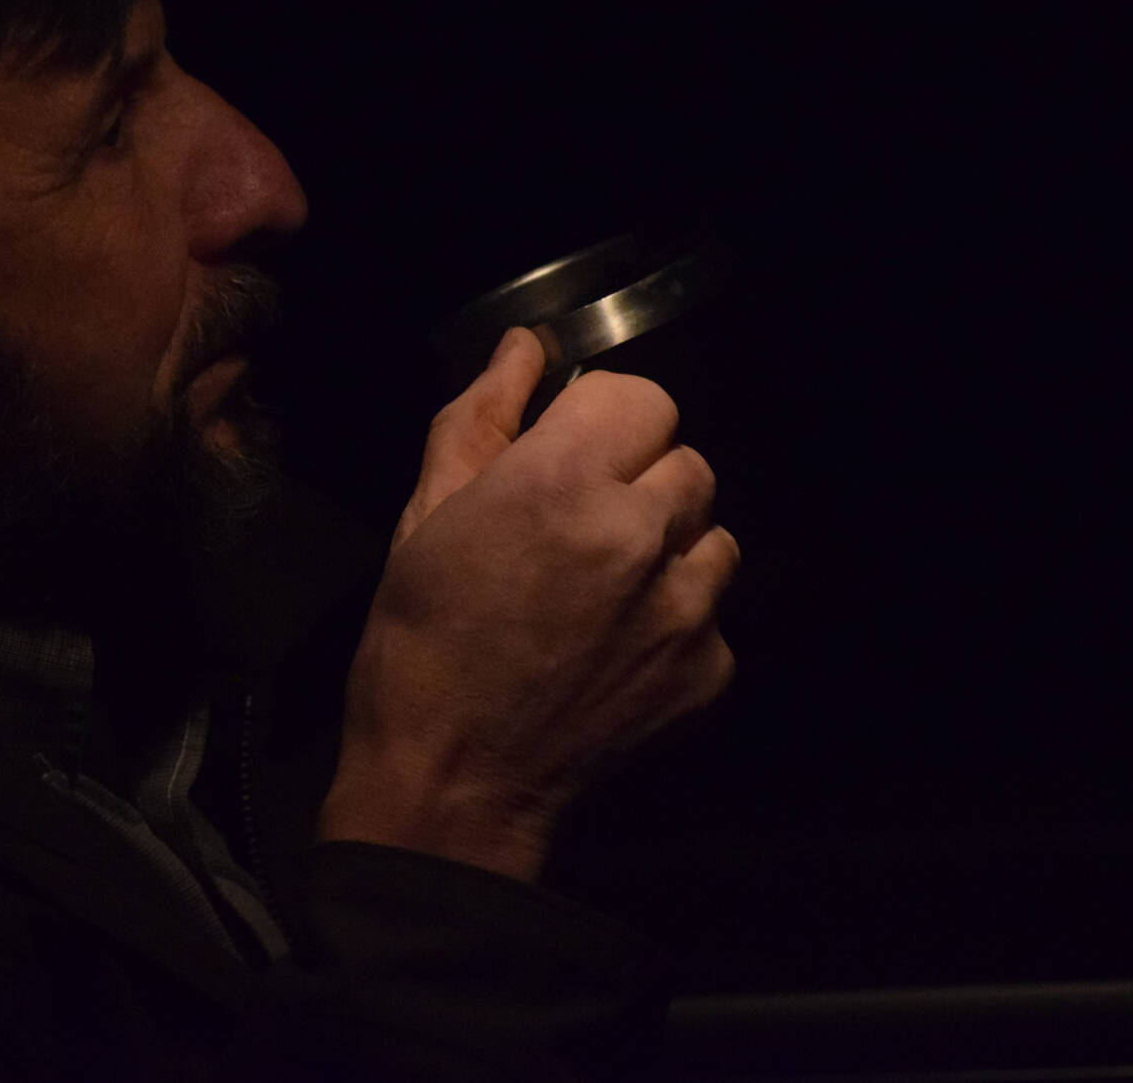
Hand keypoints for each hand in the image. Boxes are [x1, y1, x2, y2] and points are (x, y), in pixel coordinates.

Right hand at [318, 327, 739, 880]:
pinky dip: (674, 622)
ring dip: (668, 547)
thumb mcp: (424, 516)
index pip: (641, 397)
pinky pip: (711, 614)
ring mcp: (684, 610)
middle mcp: (638, 536)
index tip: (570, 451)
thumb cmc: (419, 644)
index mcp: (560, 483)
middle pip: (686, 461)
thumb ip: (481, 417)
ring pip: (713, 535)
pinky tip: (614, 648)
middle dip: (637, 480)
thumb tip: (524, 349)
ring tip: (602, 590)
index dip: (602, 420)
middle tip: (576, 528)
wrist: (452, 783)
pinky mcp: (708, 672)